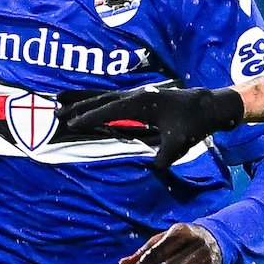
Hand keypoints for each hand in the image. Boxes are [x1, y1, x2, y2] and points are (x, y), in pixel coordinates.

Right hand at [60, 86, 243, 171]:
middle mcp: (136, 95)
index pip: (109, 110)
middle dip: (78, 106)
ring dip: (85, 101)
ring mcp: (138, 95)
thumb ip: (164, 157)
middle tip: (55, 112)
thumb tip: (152, 168)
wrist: (208, 105)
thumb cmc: (193, 124)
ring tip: (63, 103)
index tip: (70, 122)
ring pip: (105, 97)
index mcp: (142, 103)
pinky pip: (114, 99)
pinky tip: (90, 105)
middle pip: (101, 100)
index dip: (89, 116)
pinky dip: (98, 101)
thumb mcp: (179, 143)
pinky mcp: (141, 98)